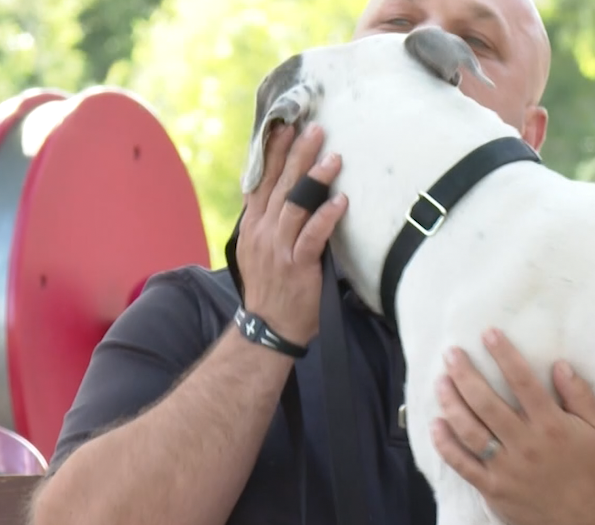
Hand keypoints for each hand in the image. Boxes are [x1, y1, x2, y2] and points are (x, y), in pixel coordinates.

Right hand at [236, 122, 347, 345]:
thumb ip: (272, 222)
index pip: (260, 181)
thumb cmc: (272, 288)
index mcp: (253, 225)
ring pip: (295, 205)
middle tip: (314, 129)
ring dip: (314, 179)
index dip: (271, 153)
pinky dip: (325, 217)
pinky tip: (340, 201)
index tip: (283, 127)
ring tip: (333, 157)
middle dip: (296, 154)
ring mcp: (278, 248)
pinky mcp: (297, 265)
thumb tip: (289, 195)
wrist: (267, 328)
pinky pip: (312, 236)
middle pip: (279, 185)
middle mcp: (262, 231)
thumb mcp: (261, 249)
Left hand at [430, 328, 594, 524]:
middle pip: (486, 403)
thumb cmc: (588, 468)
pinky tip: (436, 424)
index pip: (523, 381)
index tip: (488, 334)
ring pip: (469, 430)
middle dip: (465, 374)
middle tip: (451, 354)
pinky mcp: (492, 487)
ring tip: (440, 382)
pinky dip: (446, 444)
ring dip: (451, 403)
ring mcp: (505, 467)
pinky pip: (462, 464)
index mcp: (550, 425)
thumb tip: (561, 364)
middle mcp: (525, 443)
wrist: (582, 517)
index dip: (504, 354)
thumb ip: (580, 394)